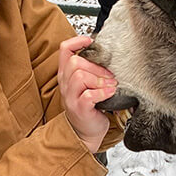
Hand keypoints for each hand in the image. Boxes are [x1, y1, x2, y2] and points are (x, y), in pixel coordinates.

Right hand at [58, 36, 116, 152]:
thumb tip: (107, 53)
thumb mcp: (87, 84)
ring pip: (80, 76)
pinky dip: (103, 92)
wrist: (85, 133)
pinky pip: (89, 95)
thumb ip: (91, 69)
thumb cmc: (89, 107)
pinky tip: (110, 93)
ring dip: (100, 79)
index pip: (64, 49)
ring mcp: (70, 97)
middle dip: (96, 66)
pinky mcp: (79, 108)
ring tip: (111, 84)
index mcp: (66, 74)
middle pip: (75, 62)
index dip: (77, 41)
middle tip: (110, 75)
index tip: (91, 42)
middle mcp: (65, 84)